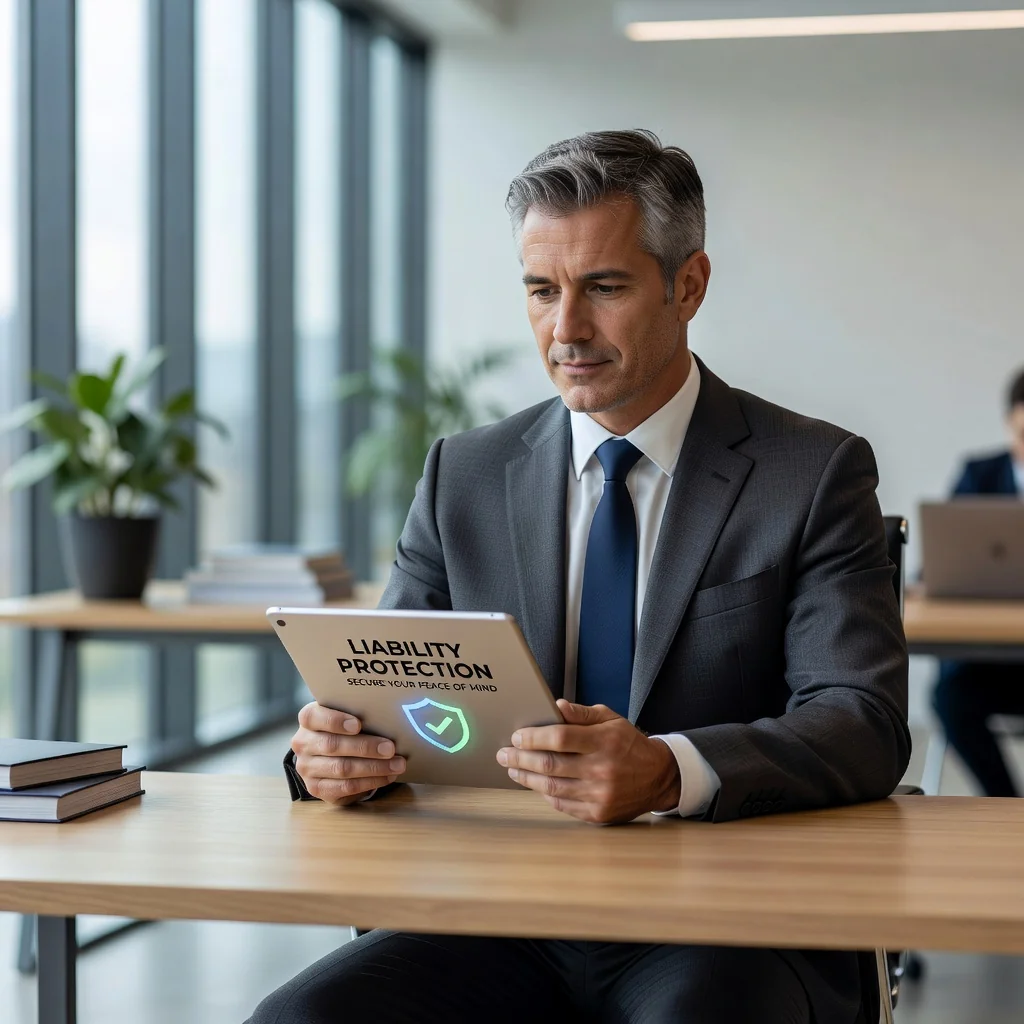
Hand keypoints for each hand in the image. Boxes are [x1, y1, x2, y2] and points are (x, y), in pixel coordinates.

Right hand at [291, 701, 405, 805]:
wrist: (330, 753)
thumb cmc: (345, 728)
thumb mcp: (347, 714)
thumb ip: (359, 713)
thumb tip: (389, 717)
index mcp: (308, 720)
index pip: (314, 717)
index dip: (335, 721)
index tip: (358, 725)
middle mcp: (303, 744)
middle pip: (333, 745)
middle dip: (365, 747)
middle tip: (390, 748)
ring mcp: (307, 768)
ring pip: (341, 768)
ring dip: (373, 767)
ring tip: (397, 764)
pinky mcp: (317, 788)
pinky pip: (345, 787)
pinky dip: (370, 782)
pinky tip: (387, 776)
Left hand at [496, 699, 680, 823]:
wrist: (659, 777)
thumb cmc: (630, 745)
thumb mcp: (611, 719)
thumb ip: (582, 714)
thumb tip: (556, 707)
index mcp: (604, 742)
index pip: (560, 738)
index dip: (533, 737)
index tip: (517, 736)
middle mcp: (602, 769)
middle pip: (550, 765)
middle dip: (520, 759)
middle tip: (504, 754)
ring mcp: (600, 795)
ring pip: (552, 787)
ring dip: (527, 778)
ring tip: (513, 770)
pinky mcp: (598, 814)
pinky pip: (562, 805)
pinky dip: (545, 794)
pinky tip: (535, 784)